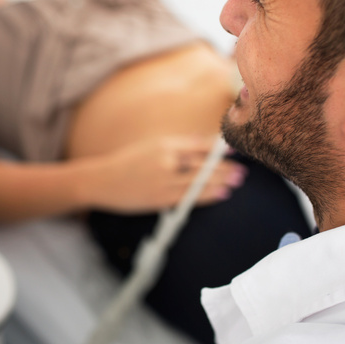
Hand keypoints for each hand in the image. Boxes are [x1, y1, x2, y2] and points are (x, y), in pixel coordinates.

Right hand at [88, 135, 245, 213]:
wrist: (101, 181)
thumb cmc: (128, 163)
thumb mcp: (151, 147)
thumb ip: (176, 147)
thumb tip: (204, 147)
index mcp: (164, 145)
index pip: (198, 146)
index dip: (219, 149)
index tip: (234, 150)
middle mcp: (166, 161)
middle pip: (203, 164)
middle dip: (224, 168)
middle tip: (242, 170)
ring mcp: (164, 181)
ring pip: (200, 182)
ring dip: (221, 182)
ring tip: (236, 182)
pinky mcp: (160, 198)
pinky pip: (190, 197)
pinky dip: (207, 195)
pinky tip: (221, 194)